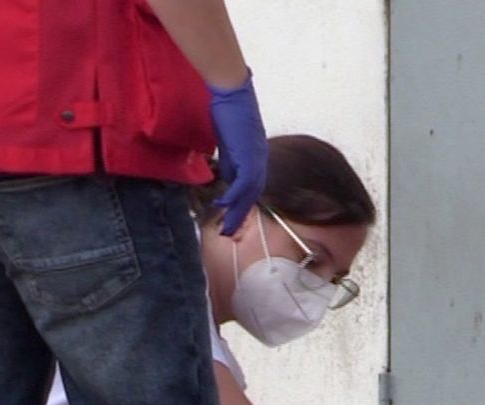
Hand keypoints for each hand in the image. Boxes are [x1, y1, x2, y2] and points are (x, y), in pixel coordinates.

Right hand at [206, 72, 266, 235]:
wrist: (232, 91)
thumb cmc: (229, 111)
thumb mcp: (228, 143)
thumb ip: (231, 162)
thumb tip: (227, 179)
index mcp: (256, 158)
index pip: (251, 188)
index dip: (241, 205)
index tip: (231, 220)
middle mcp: (260, 160)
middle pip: (252, 195)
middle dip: (239, 215)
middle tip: (229, 233)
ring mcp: (256, 158)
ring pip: (250, 192)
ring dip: (237, 212)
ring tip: (227, 229)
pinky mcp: (249, 154)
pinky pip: (243, 182)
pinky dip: (234, 196)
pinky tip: (224, 206)